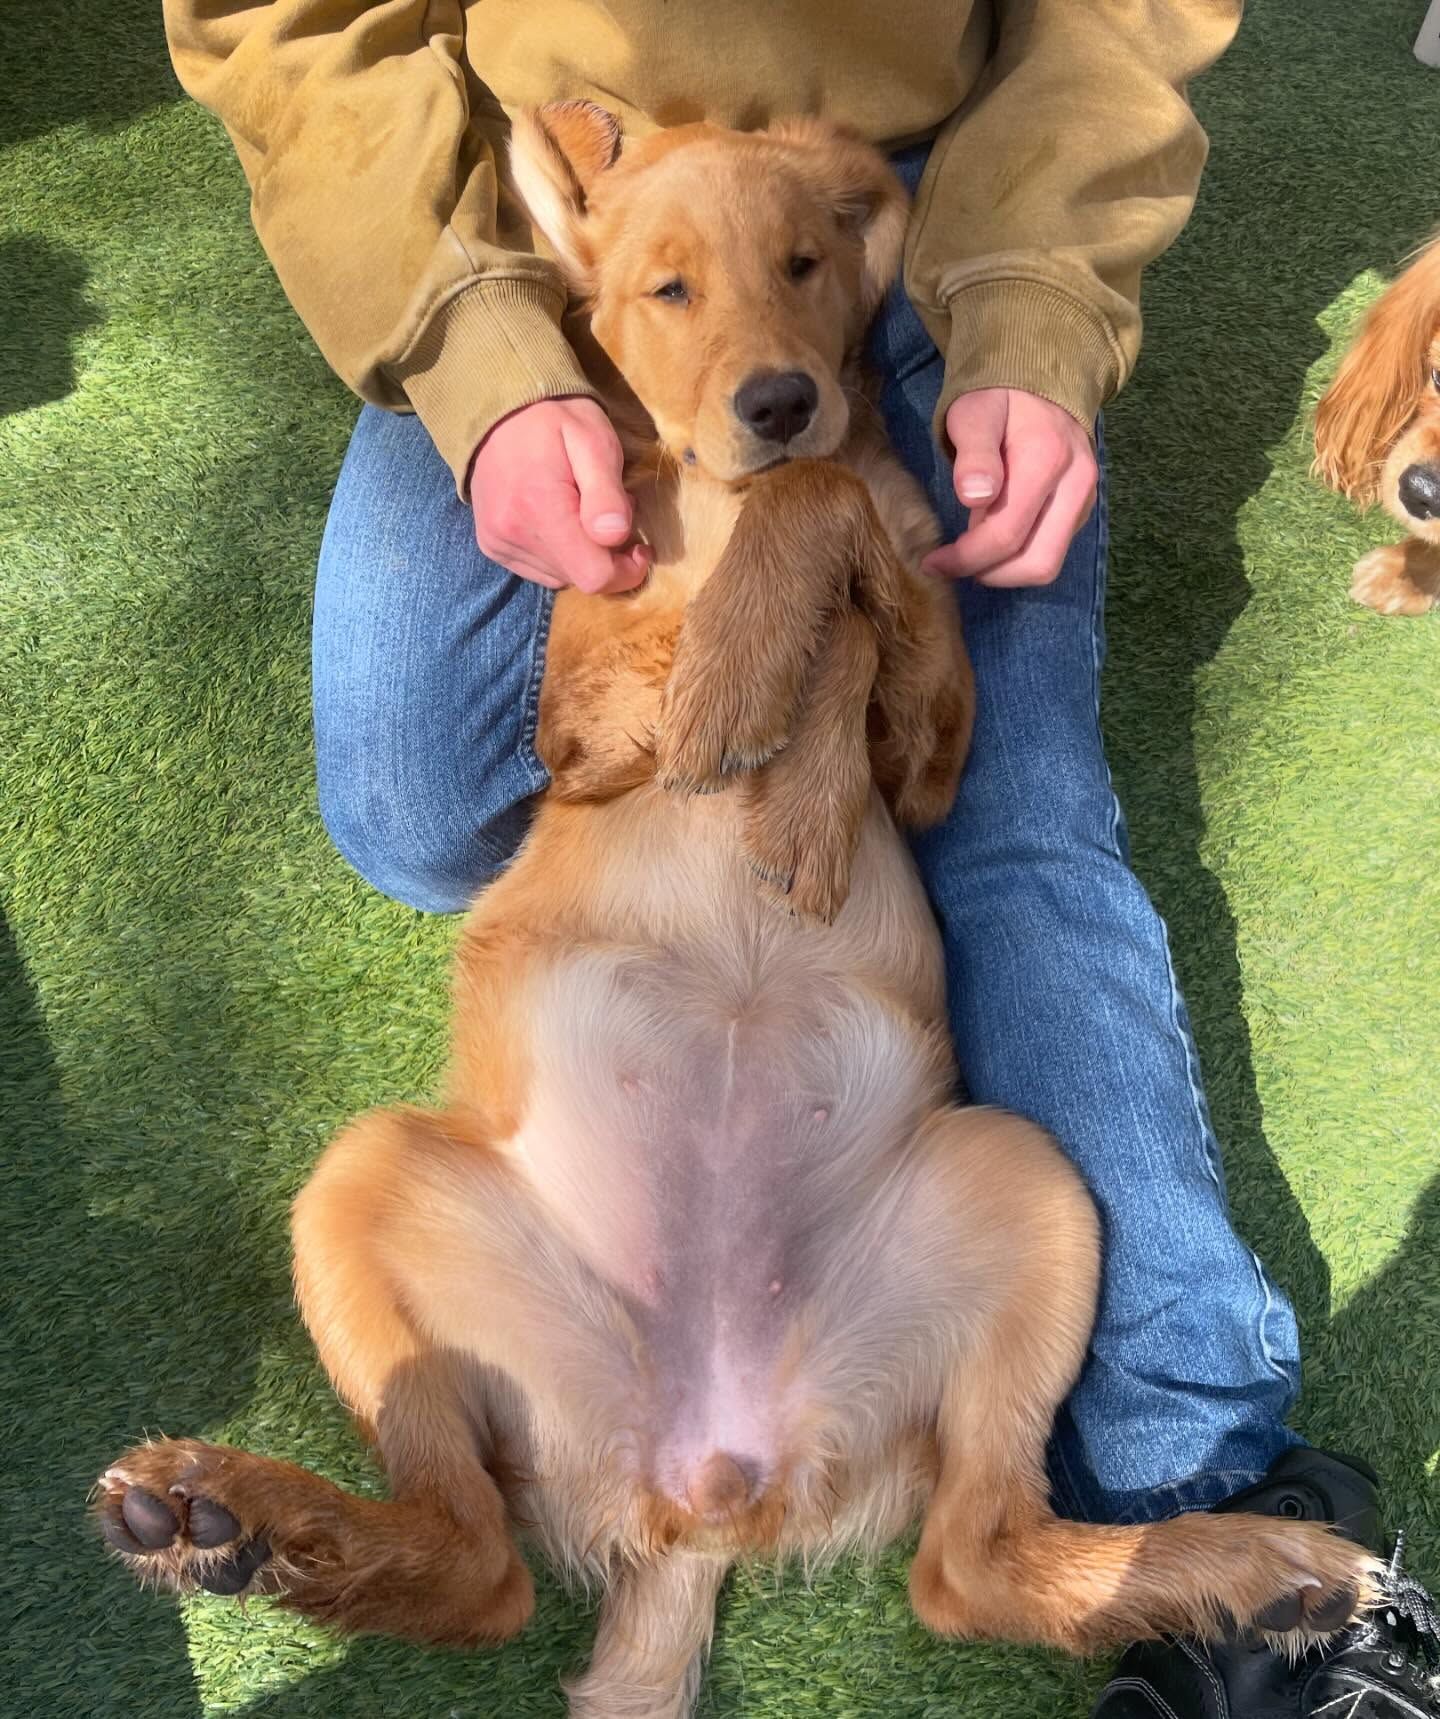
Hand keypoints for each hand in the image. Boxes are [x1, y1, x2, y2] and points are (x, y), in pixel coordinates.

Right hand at [469, 397, 650, 593]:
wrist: (498, 409)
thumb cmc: (555, 420)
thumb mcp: (593, 441)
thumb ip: (606, 493)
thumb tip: (615, 536)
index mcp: (541, 509)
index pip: (594, 576)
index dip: (626, 570)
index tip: (639, 546)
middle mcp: (513, 534)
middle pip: (578, 577)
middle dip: (604, 555)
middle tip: (606, 512)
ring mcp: (498, 543)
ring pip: (560, 577)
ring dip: (581, 555)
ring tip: (581, 511)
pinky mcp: (492, 545)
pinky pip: (539, 570)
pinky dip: (559, 554)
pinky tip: (558, 520)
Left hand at [922, 388, 1097, 586]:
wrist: (1040, 379)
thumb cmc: (998, 396)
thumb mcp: (974, 413)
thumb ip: (974, 453)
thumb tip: (974, 496)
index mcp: (1047, 460)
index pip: (1007, 535)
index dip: (966, 559)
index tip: (933, 562)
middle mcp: (1076, 485)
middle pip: (1038, 564)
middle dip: (990, 573)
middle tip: (954, 561)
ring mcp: (1084, 499)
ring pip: (1048, 563)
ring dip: (1005, 568)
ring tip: (973, 543)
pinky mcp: (1082, 508)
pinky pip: (1053, 549)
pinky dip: (1020, 555)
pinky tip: (994, 532)